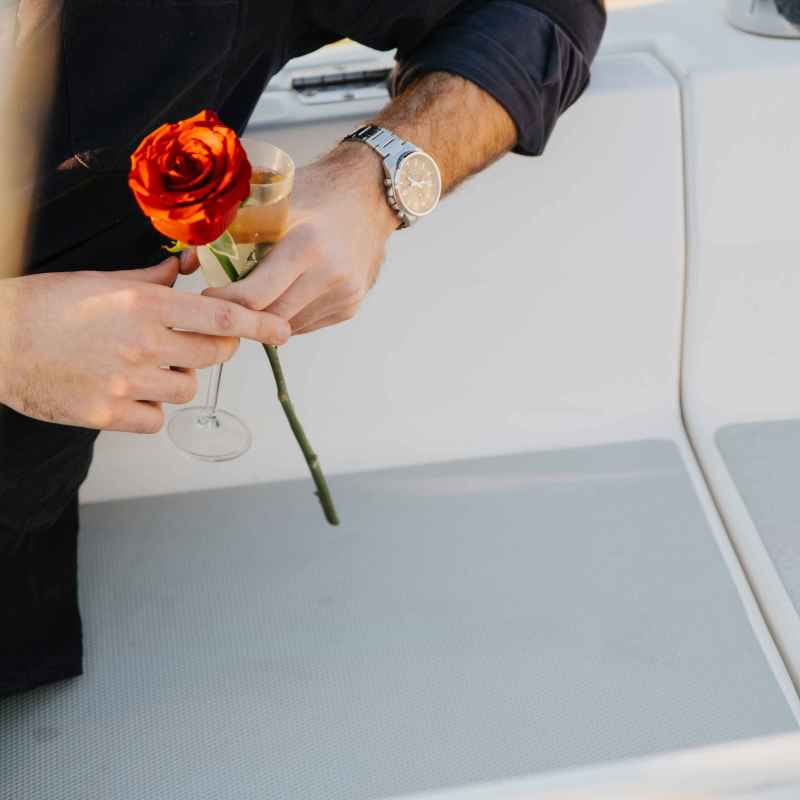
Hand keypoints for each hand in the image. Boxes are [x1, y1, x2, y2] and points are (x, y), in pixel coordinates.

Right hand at [0, 256, 289, 432]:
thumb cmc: (47, 305)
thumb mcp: (102, 281)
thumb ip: (153, 280)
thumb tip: (188, 268)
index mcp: (144, 305)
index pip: (219, 316)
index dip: (258, 325)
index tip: (283, 331)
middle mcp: (142, 344)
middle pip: (213, 356)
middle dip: (216, 350)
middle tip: (200, 344)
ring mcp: (125, 383)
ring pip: (187, 388)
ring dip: (178, 378)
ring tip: (146, 366)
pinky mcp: (107, 415)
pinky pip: (157, 419)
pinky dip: (151, 408)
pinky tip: (130, 392)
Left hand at [203, 143, 398, 334]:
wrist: (371, 195)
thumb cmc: (318, 192)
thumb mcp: (271, 201)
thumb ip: (228, 229)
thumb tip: (187, 263)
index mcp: (307, 246)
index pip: (255, 297)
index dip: (224, 302)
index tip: (208, 294)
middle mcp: (330, 275)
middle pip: (270, 318)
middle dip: (242, 315)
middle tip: (222, 302)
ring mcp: (344, 294)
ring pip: (288, 327)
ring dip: (265, 318)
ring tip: (254, 295)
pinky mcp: (350, 306)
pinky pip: (307, 324)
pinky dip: (288, 316)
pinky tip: (284, 293)